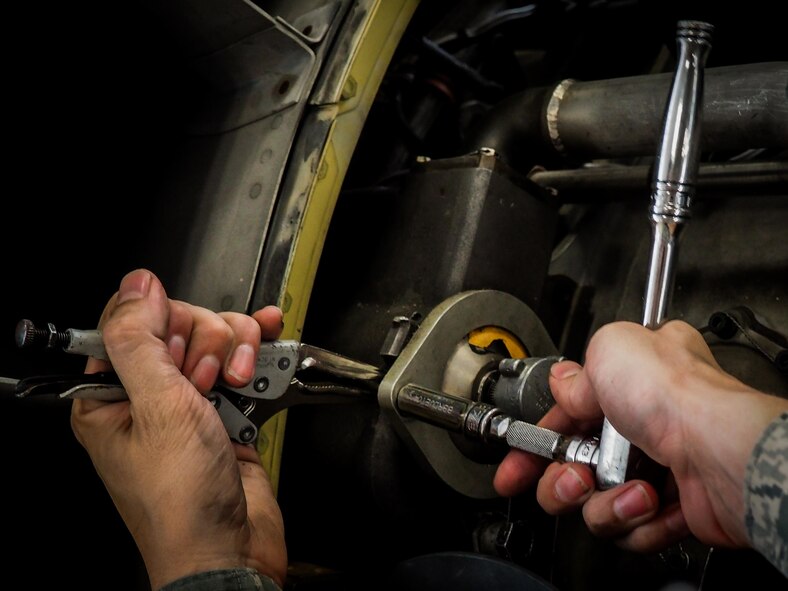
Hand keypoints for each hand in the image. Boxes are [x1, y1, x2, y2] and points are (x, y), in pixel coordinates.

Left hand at [70, 269, 287, 588]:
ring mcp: (191, 402)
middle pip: (182, 325)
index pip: (133, 323)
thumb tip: (137, 286)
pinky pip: (243, 363)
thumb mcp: (156, 410)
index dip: (164, 325)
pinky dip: (258, 352)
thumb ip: (140, 341)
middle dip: (206, 344)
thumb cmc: (181, 500)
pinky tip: (267, 343)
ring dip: (237, 351)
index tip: (178, 355)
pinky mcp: (227, 411)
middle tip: (205, 383)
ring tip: (235, 384)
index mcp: (110, 395)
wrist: (232, 549)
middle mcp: (149, 395)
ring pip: (217, 340)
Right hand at [494, 320, 787, 552]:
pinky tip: (650, 502)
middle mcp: (642, 424)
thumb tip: (564, 384)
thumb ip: (577, 371)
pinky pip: (627, 528)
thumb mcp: (611, 351)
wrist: (724, 452)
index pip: (565, 415)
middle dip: (563, 480)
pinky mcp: (669, 509)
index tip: (518, 460)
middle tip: (574, 476)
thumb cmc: (679, 395)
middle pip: (572, 465)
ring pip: (594, 502)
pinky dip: (635, 520)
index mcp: (630, 381)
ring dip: (603, 502)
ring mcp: (655, 467)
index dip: (535, 440)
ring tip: (628, 489)